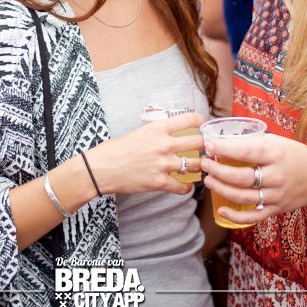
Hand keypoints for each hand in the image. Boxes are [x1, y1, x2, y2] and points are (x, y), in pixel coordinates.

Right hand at [87, 112, 203, 196]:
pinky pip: (183, 186)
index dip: (200, 121)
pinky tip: (184, 185)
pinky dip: (186, 187)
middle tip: (206, 148)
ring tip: (198, 167)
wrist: (101, 169)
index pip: (189, 119)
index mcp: (158, 128)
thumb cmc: (116, 149)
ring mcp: (163, 164)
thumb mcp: (138, 132)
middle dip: (205, 145)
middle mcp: (164, 144)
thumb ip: (157, 133)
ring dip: (199, 166)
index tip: (202, 125)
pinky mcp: (160, 182)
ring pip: (196, 164)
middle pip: (198, 142)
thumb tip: (171, 134)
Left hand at [199, 133, 306, 226]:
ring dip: (222, 189)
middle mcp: (277, 176)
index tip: (209, 145)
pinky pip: (253, 216)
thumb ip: (253, 143)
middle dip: (218, 170)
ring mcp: (276, 196)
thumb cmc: (296, 155)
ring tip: (208, 180)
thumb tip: (223, 141)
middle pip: (242, 177)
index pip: (246, 152)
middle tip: (204, 164)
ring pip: (244, 197)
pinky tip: (221, 209)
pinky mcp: (276, 209)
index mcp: (276, 155)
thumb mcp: (277, 141)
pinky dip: (235, 216)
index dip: (225, 149)